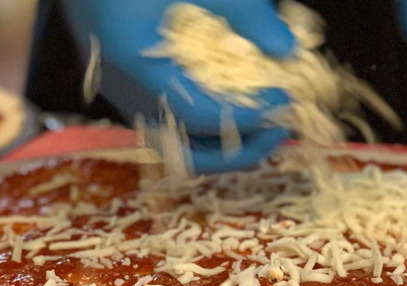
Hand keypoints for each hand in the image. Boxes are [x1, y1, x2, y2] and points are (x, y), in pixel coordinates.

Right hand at [64, 0, 295, 172]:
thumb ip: (242, 11)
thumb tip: (286, 47)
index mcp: (134, 63)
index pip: (197, 114)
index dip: (247, 117)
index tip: (283, 102)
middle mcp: (122, 89)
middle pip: (183, 150)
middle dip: (238, 149)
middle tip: (278, 129)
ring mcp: (120, 90)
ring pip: (175, 142)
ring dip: (222, 140)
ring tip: (262, 120)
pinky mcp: (124, 81)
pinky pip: (167, 120)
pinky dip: (204, 122)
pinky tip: (231, 100)